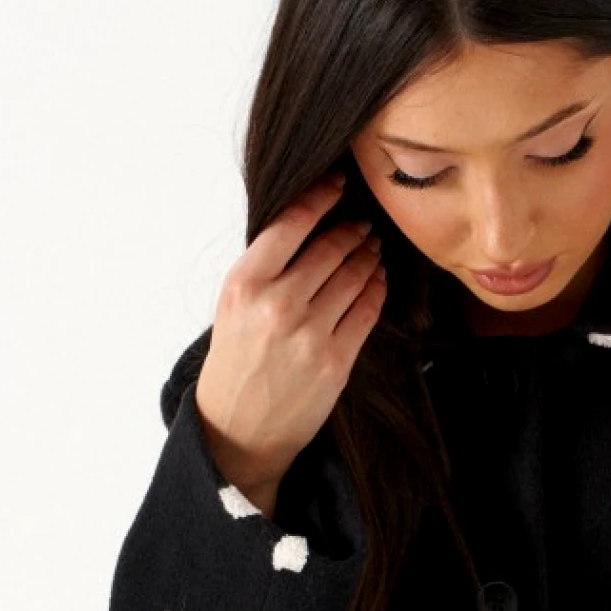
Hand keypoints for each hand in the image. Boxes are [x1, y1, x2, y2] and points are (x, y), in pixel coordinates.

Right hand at [194, 170, 387, 494]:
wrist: (237, 428)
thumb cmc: (236, 360)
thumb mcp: (233, 305)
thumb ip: (266, 266)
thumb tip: (308, 220)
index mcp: (244, 283)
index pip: (291, 222)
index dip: (321, 195)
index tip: (338, 182)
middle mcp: (276, 305)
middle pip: (329, 248)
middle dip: (351, 231)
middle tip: (362, 224)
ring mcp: (309, 334)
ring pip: (354, 276)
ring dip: (368, 257)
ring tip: (371, 248)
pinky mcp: (335, 361)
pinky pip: (366, 311)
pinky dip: (376, 289)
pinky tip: (376, 279)